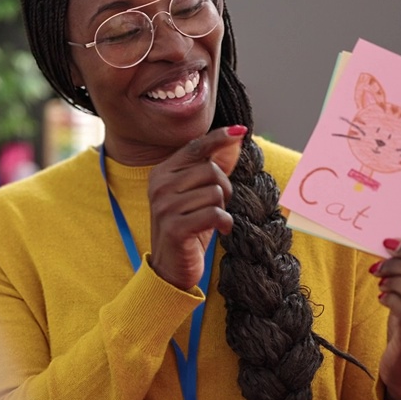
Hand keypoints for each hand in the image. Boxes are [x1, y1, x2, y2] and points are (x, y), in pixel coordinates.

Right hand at [147, 126, 245, 290]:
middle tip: (218, 205)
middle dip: (224, 188)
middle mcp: (159, 186)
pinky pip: (214, 214)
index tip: (240, 131)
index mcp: (162, 173)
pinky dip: (225, 223)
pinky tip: (220, 231)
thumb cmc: (188, 227)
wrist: (170, 268)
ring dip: (222, 208)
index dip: (219, 138)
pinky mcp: (174, 227)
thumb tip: (234, 140)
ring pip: (215, 193)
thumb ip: (213, 167)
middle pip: (210, 170)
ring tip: (212, 220)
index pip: (195, 148)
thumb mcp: (199, 195)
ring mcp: (165, 206)